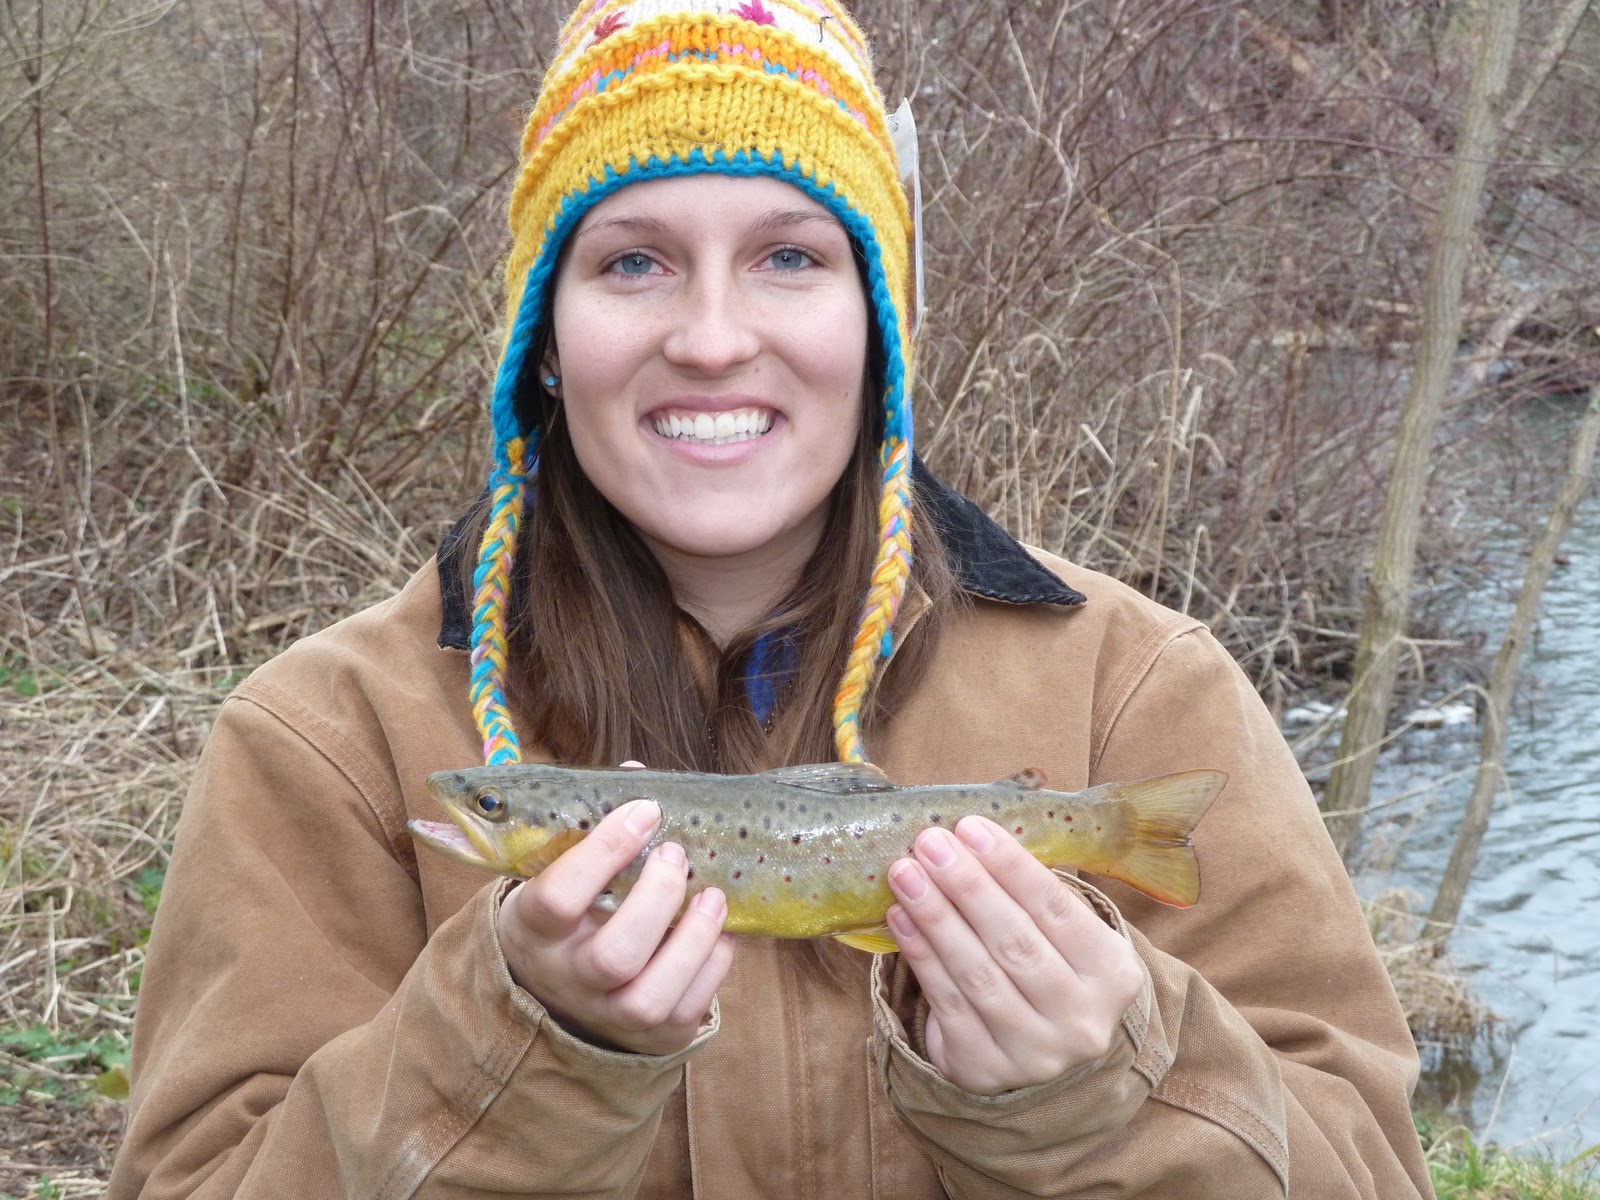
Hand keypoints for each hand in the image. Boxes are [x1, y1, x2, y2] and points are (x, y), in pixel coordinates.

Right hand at [497, 794, 734, 1055]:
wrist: (557, 992)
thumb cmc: (570, 912)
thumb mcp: (561, 871)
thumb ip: (597, 825)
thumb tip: (640, 776)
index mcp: (536, 929)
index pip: (558, 898)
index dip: (604, 851)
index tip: (644, 810)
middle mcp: (568, 979)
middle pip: (614, 955)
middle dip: (658, 899)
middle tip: (677, 855)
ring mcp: (609, 1015)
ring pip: (650, 996)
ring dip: (694, 939)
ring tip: (713, 895)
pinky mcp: (653, 1036)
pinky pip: (688, 1011)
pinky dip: (713, 967)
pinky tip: (720, 932)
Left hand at [885, 815, 1145, 1093]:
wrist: (1041, 1054)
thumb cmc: (1050, 969)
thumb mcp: (1065, 938)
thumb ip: (1030, 896)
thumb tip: (967, 837)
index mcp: (1114, 975)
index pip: (1057, 909)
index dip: (1011, 866)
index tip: (970, 827)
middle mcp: (1082, 1019)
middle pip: (1015, 942)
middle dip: (967, 886)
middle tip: (930, 843)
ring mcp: (1036, 1052)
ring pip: (978, 974)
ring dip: (936, 917)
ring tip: (905, 873)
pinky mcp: (987, 1070)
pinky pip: (948, 1003)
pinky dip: (921, 955)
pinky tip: (901, 917)